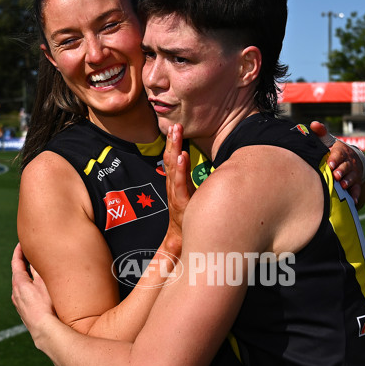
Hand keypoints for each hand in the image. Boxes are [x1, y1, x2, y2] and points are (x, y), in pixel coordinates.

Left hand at [11, 242, 56, 339]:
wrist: (44, 330)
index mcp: (19, 283)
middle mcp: (15, 293)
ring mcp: (19, 304)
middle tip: (30, 255)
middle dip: (24, 264)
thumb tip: (36, 258)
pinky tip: (38, 293)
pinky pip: (25, 297)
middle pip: (18, 274)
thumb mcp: (44, 283)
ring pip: (21, 287)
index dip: (18, 251)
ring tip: (35, 274)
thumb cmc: (46, 306)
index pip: (16, 262)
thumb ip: (39, 270)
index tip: (21, 243)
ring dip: (27, 278)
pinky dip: (29, 290)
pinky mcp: (24, 313)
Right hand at [163, 123, 194, 249]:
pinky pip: (179, 183)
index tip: (176, 128)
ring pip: (172, 168)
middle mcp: (173, 186)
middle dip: (172, 142)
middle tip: (174, 126)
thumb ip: (189, 176)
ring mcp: (175, 194)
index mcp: (176, 183)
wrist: (183, 239)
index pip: (173, 159)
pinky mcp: (180, 203)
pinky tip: (181, 157)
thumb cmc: (189, 216)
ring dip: (174, 149)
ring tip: (175, 135)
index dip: (173, 143)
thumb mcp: (192, 192)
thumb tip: (195, 160)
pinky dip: (179, 169)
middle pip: (170, 160)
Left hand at [310, 120, 364, 203]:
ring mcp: (354, 173)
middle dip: (341, 171)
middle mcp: (349, 162)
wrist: (353, 159)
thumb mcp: (329, 141)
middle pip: (346, 167)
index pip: (338, 154)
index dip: (334, 159)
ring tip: (343, 186)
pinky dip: (355, 195)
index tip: (330, 164)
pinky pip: (357, 190)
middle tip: (336, 176)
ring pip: (352, 178)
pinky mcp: (356, 183)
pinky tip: (353, 201)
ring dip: (348, 182)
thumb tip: (313, 124)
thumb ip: (321, 133)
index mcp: (341, 152)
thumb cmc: (335, 151)